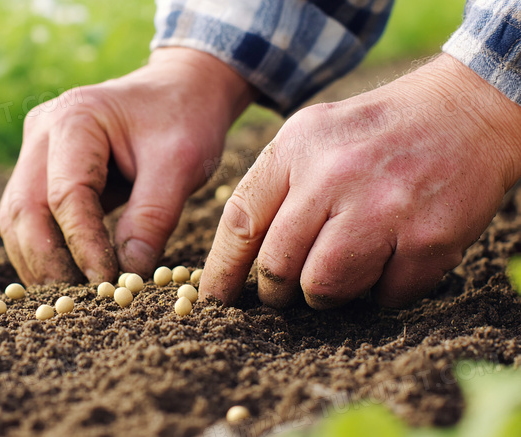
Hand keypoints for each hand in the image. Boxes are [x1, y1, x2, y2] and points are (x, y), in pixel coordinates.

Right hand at [0, 48, 256, 283]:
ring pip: (16, 216)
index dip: (83, 245)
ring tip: (68, 299)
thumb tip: (128, 276)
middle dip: (47, 262)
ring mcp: (35, 148)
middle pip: (24, 208)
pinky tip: (64, 277)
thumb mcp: (181, 164)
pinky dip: (42, 249)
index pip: (66, 195)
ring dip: (37, 261)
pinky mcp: (40, 167)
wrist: (179, 91)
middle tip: (77, 303)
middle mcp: (42, 130)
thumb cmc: (184, 120)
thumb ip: (152, 217)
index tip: (108, 283)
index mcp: (75, 117)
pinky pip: (28, 215)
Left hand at [200, 54, 520, 308]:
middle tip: (285, 291)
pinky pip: (384, 296)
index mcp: (297, 148)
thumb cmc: (374, 133)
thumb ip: (273, 187)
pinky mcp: (427, 238)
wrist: (465, 112)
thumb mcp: (311, 135)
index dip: (222, 270)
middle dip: (276, 291)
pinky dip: (383, 290)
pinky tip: (390, 258)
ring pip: (324, 288)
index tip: (216, 297)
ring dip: (327, 294)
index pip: (241, 222)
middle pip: (278, 266)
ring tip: (342, 270)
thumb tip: (237, 258)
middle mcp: (334, 175)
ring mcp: (383, 208)